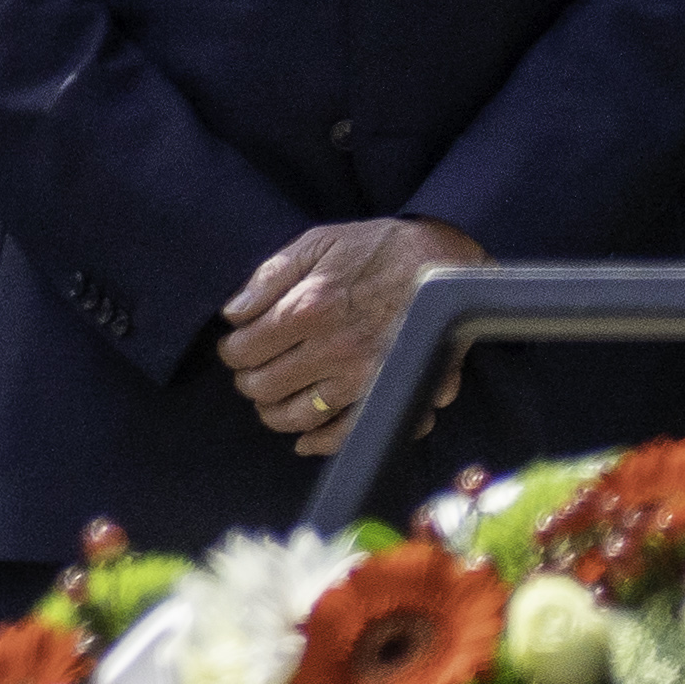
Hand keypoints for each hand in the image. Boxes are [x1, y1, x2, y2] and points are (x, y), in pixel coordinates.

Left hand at [220, 216, 481, 458]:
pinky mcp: (387, 393)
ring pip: (292, 416)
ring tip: (279, 392)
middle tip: (259, 367)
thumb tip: (233, 315)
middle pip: (261, 387)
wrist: (451, 263)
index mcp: (308, 308)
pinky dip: (319, 442)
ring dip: (275, 408)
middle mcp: (331, 349)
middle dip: (251, 377)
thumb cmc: (383, 248)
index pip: (241, 350)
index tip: (240, 345)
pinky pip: (343, 434)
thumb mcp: (321, 241)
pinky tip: (306, 438)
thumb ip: (270, 275)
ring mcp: (361, 377)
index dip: (233, 349)